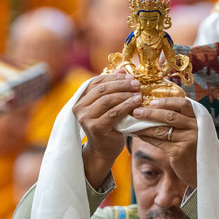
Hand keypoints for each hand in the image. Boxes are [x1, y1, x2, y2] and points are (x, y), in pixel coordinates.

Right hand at [74, 70, 141, 187]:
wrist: (104, 150)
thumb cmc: (108, 126)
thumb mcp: (109, 106)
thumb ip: (112, 89)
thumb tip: (122, 69)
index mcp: (80, 99)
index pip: (96, 82)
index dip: (113, 77)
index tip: (129, 76)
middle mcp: (79, 107)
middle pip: (102, 90)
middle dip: (121, 84)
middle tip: (136, 83)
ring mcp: (85, 118)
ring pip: (107, 100)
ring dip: (125, 94)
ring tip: (138, 92)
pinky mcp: (95, 127)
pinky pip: (113, 113)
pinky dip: (127, 106)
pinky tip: (137, 102)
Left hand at [131, 98, 198, 187]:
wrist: (203, 172)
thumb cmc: (196, 150)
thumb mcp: (195, 132)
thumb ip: (183, 121)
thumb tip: (158, 108)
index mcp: (200, 119)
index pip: (183, 104)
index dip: (167, 101)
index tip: (152, 101)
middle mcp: (195, 128)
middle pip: (170, 116)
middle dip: (151, 113)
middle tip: (136, 111)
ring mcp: (188, 140)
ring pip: (161, 130)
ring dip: (145, 126)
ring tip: (134, 123)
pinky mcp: (179, 153)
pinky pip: (159, 142)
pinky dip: (148, 137)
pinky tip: (140, 135)